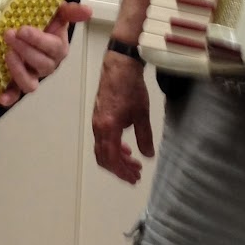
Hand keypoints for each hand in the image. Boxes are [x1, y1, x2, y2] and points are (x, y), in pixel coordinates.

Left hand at [0, 1, 91, 106]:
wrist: (29, 30)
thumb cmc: (44, 23)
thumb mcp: (57, 13)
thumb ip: (71, 11)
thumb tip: (88, 11)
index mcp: (58, 49)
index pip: (53, 47)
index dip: (38, 40)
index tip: (22, 29)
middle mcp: (48, 65)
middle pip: (41, 64)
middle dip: (24, 50)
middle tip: (9, 35)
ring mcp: (34, 76)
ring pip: (31, 84)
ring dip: (18, 71)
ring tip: (7, 54)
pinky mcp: (18, 83)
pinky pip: (16, 93)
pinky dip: (10, 97)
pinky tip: (2, 98)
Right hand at [92, 49, 154, 185]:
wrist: (119, 67)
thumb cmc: (131, 88)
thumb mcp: (142, 114)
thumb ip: (145, 137)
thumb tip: (148, 155)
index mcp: (108, 127)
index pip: (112, 159)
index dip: (123, 172)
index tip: (134, 178)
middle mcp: (98, 127)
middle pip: (104, 158)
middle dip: (119, 169)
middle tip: (135, 174)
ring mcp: (96, 122)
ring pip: (102, 150)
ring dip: (117, 159)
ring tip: (133, 162)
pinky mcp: (98, 117)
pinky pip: (102, 140)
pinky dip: (112, 148)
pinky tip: (125, 148)